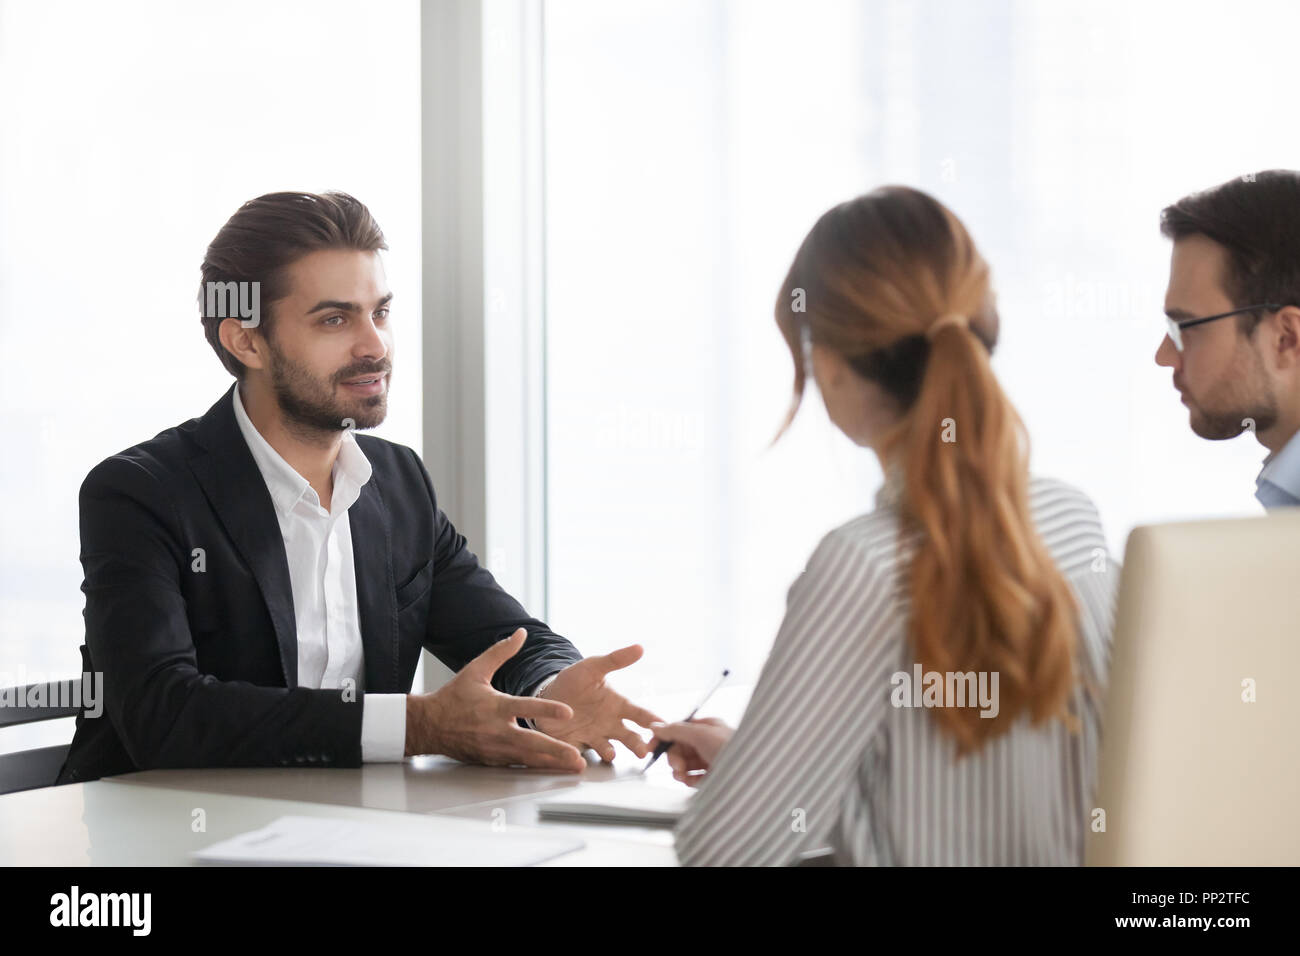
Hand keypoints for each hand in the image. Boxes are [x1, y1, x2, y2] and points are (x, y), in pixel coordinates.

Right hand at [407, 628, 585, 771]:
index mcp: (496, 706)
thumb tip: (521, 633)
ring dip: (552, 763)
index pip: (525, 707)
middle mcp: (497, 730)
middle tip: (577, 757)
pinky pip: (518, 764)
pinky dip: (537, 767)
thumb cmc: (454, 697)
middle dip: (556, 750)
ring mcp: (495, 748)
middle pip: (531, 742)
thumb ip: (501, 651)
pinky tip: (554, 769)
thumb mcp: (476, 670)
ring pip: (528, 758)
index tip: (568, 712)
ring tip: (574, 765)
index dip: (547, 709)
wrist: (429, 726)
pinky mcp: (492, 760)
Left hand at [534, 644, 663, 761]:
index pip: (640, 714)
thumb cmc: (575, 680)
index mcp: (617, 705)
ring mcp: (593, 736)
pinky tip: (579, 762)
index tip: (664, 727)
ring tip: (611, 753)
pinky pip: (578, 755)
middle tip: (644, 751)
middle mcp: (609, 724)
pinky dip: (579, 760)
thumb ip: (615, 660)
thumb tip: (640, 648)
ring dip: (610, 752)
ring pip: (608, 749)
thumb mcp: (593, 667)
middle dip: (637, 745)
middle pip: (629, 737)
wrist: (548, 694)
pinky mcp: (573, 745)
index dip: (653, 720)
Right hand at [646, 717, 733, 786]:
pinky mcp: (715, 777)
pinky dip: (690, 779)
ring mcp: (713, 759)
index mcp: (708, 726)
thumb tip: (656, 726)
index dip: (664, 738)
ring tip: (682, 776)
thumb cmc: (732, 747)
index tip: (651, 748)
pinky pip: (696, 777)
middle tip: (676, 767)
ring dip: (680, 770)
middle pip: (681, 748)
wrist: (753, 775)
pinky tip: (690, 782)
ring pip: (687, 763)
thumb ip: (676, 730)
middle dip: (675, 757)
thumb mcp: (700, 733)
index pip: (679, 729)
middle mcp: (710, 741)